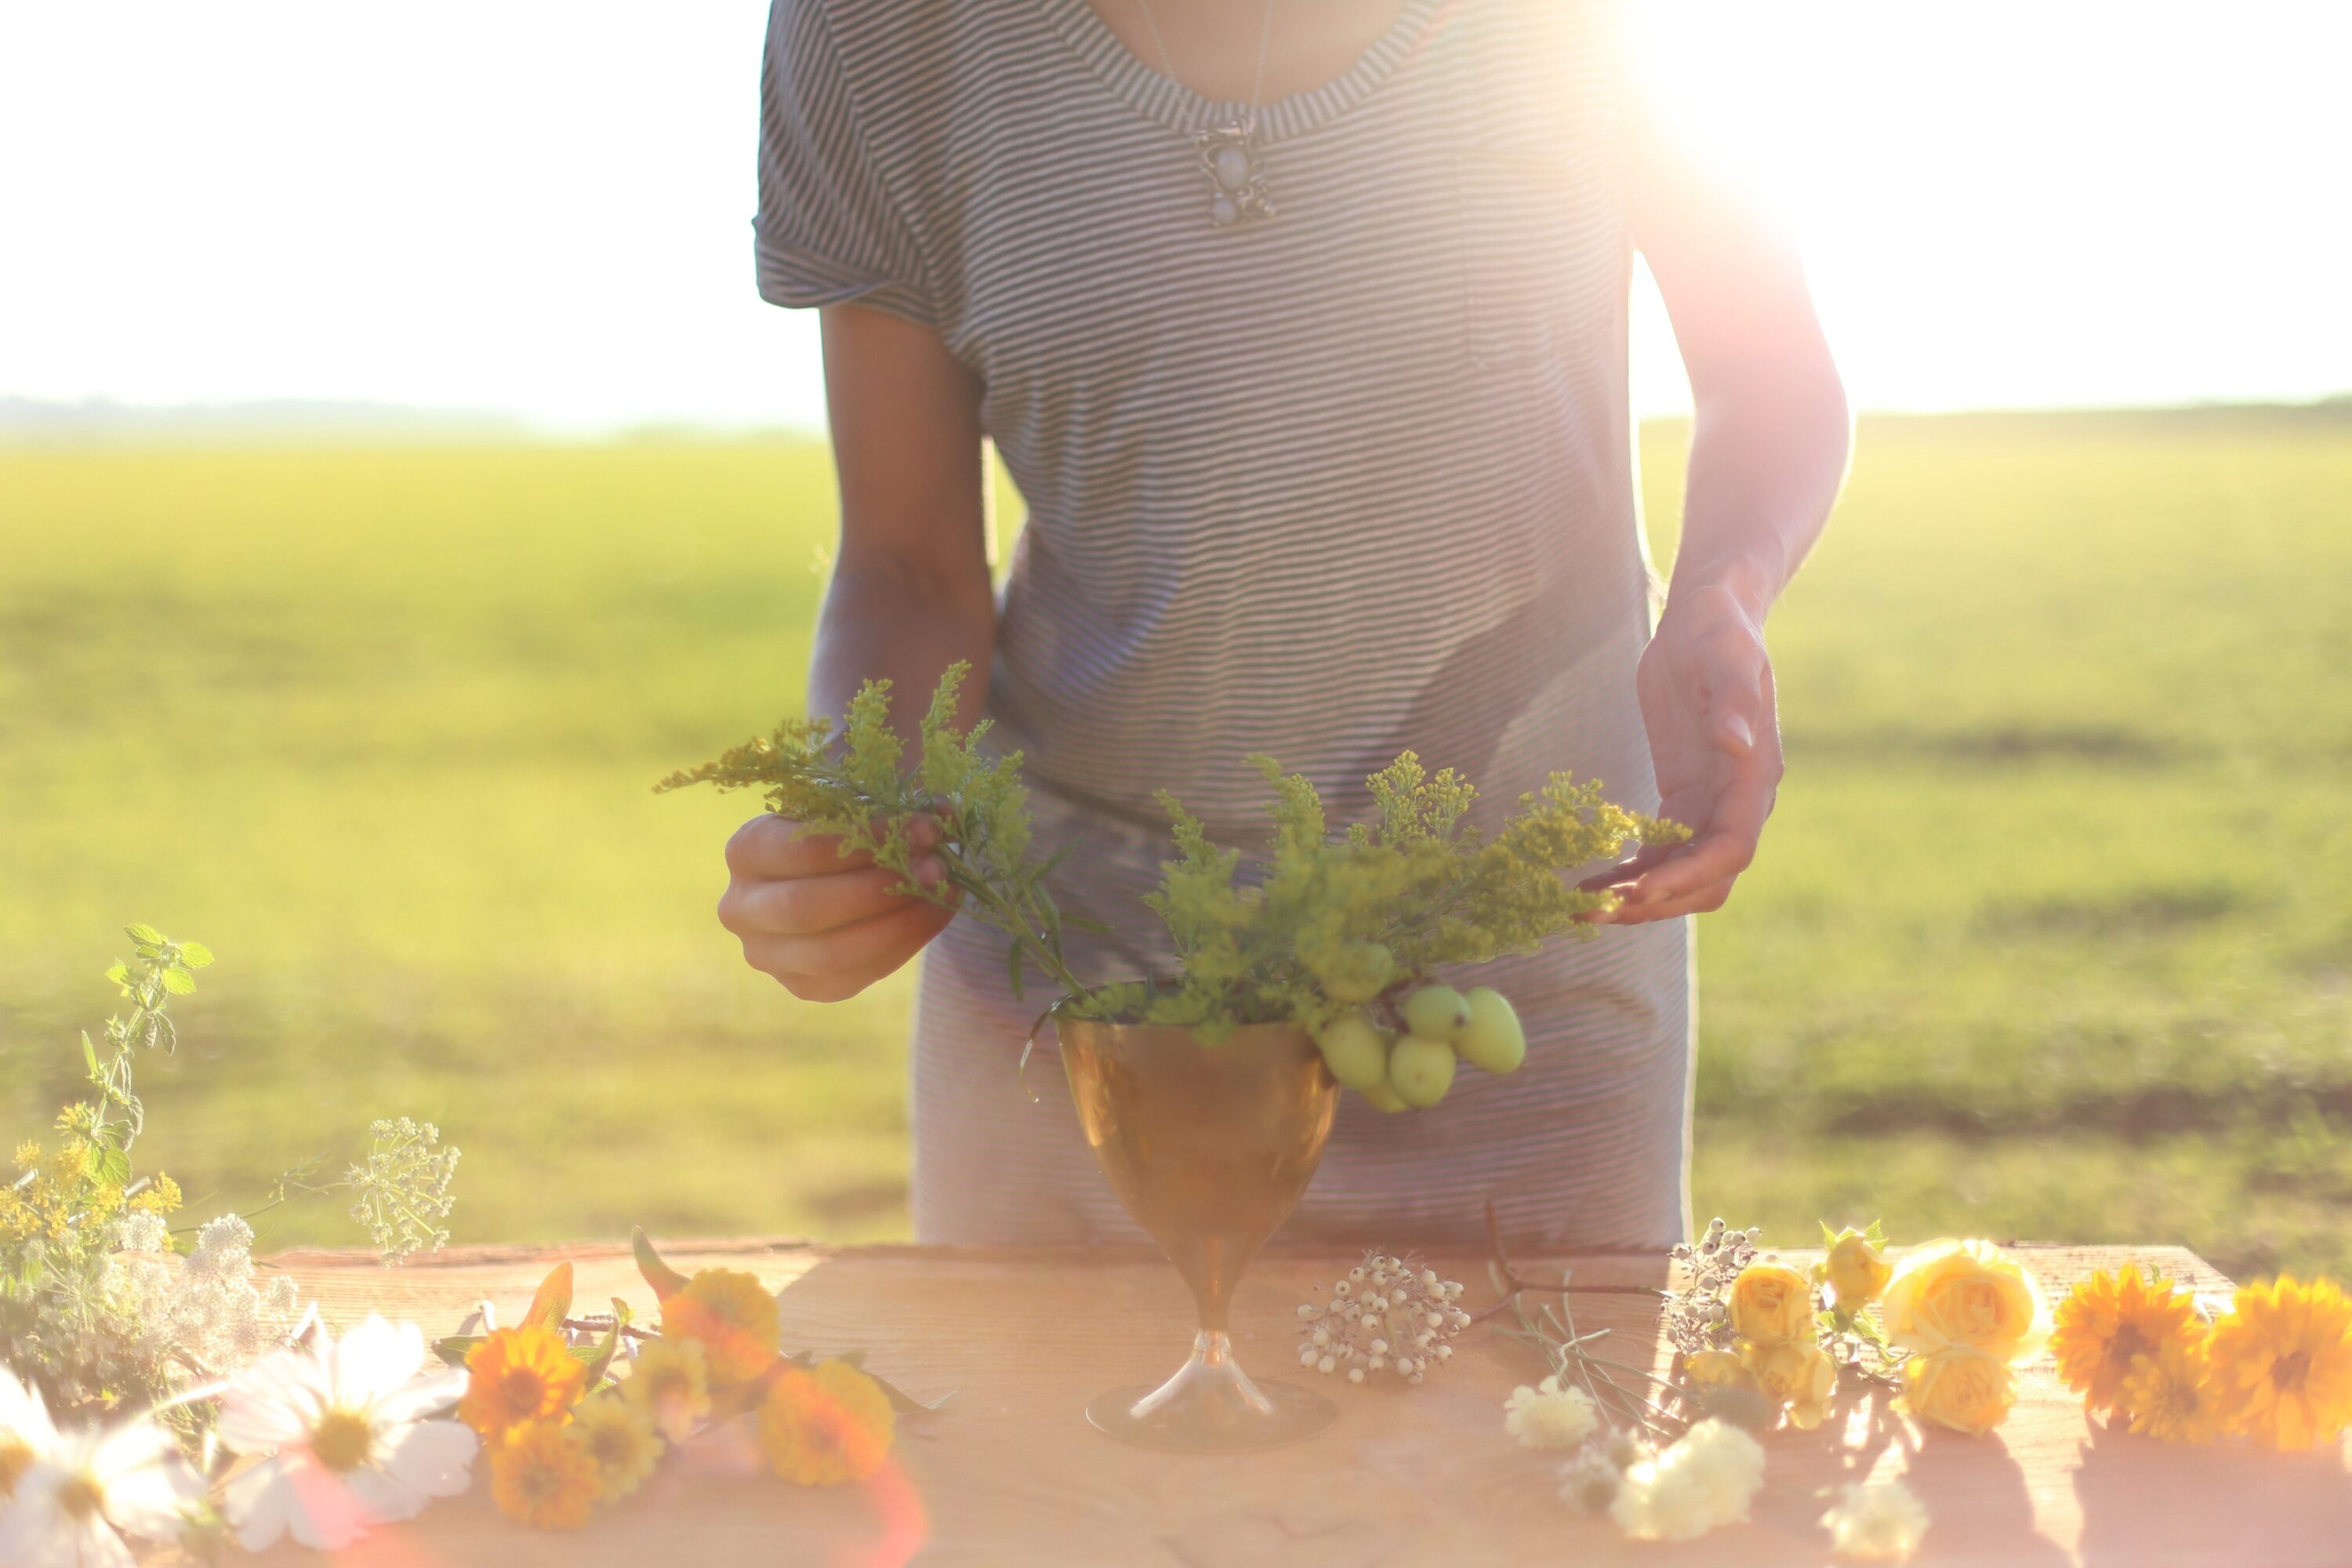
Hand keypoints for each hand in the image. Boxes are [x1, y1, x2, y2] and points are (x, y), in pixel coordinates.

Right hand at [717, 815, 954, 1001]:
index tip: (928, 828)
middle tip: (938, 868)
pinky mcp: (803, 985)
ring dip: (898, 923)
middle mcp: (742, 908)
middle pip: (811, 906)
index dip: (872, 839)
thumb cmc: (840, 831)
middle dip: (883, 888)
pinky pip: (855, 974)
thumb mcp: (852, 807)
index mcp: (746, 849)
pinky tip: (934, 916)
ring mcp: (768, 954)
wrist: (826, 878)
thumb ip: (891, 807)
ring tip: (944, 894)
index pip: (807, 849)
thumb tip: (946, 812)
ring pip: (832, 951)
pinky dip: (902, 945)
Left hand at [1585, 580, 1783, 922]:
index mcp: (1753, 778)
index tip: (1638, 891)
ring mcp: (1710, 804)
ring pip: (1682, 875)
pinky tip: (1589, 884)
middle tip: (1595, 915)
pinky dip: (1629, 873)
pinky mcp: (1683, 797)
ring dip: (1637, 899)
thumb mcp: (1725, 655)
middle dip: (1656, 903)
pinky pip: (1660, 853)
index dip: (1688, 876)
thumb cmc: (1720, 631)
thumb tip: (1737, 744)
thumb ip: (1733, 699)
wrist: (1709, 617)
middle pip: (1707, 879)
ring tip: (1579, 911)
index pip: (1730, 849)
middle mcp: (1738, 802)